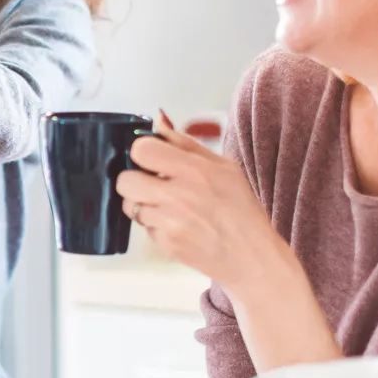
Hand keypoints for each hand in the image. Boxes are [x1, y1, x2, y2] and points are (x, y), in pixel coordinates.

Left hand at [114, 113, 286, 297]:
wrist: (251, 256)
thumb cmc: (241, 210)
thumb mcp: (224, 167)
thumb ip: (186, 143)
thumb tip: (159, 121)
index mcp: (195, 170)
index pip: (141, 150)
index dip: (141, 153)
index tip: (150, 158)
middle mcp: (179, 196)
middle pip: (125, 180)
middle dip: (134, 180)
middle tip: (151, 184)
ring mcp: (170, 223)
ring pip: (130, 206)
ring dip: (144, 205)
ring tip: (169, 207)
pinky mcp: (166, 245)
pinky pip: (144, 229)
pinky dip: (156, 226)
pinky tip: (177, 225)